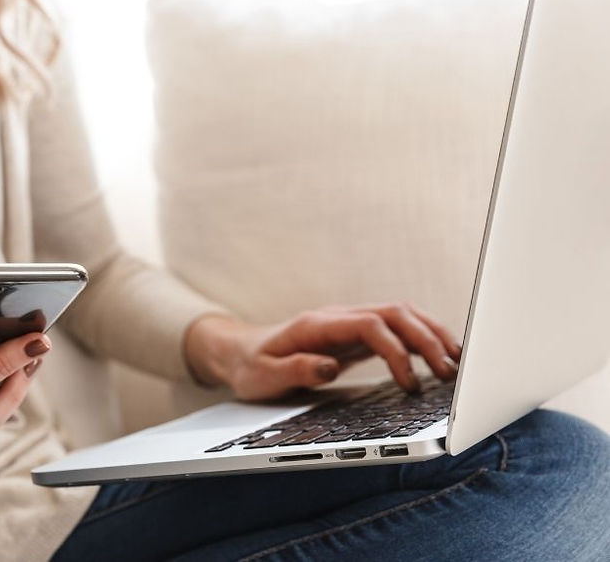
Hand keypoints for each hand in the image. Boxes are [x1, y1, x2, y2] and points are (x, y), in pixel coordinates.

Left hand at [184, 303, 461, 400]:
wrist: (239, 353)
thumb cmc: (251, 367)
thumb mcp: (262, 376)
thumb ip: (294, 370)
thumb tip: (328, 368)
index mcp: (318, 325)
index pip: (371, 325)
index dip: (396, 351)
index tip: (409, 384)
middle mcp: (338, 318)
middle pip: (395, 313)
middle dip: (427, 339)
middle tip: (450, 373)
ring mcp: (348, 324)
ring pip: (401, 315)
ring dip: (431, 334)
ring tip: (457, 363)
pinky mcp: (355, 336)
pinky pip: (396, 329)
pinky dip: (421, 340)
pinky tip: (439, 358)